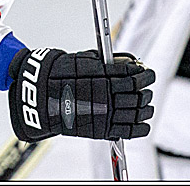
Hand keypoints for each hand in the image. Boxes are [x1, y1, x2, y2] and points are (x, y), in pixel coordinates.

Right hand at [8, 47, 154, 141]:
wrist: (41, 97)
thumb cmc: (61, 75)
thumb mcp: (84, 59)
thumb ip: (108, 61)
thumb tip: (130, 62)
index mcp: (101, 75)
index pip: (132, 74)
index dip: (143, 73)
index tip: (146, 72)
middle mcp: (105, 94)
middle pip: (137, 92)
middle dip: (146, 89)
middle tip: (147, 85)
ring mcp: (104, 113)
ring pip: (136, 111)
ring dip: (146, 107)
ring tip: (147, 104)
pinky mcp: (101, 129)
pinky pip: (128, 131)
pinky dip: (140, 128)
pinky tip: (143, 123)